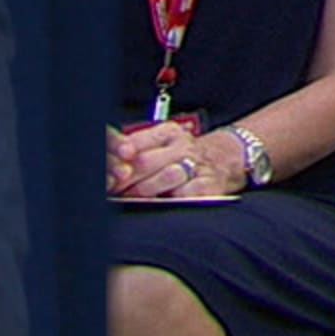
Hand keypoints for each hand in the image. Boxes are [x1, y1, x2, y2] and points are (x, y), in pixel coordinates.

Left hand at [108, 121, 240, 197]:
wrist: (228, 159)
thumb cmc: (186, 155)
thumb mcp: (164, 143)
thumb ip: (138, 150)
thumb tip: (111, 166)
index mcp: (167, 132)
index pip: (135, 142)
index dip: (117, 160)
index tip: (106, 174)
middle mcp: (183, 145)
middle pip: (146, 161)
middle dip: (125, 179)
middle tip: (112, 190)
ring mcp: (197, 165)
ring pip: (167, 176)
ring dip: (145, 189)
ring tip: (133, 198)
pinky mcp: (209, 185)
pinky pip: (187, 194)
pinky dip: (172, 200)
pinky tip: (162, 203)